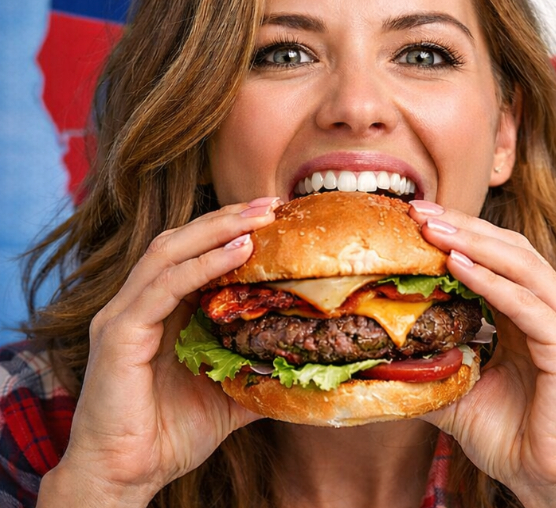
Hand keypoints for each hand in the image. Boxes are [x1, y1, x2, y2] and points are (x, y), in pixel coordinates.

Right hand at [41, 198, 279, 506]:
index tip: (277, 216)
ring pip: (169, 253)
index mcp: (160, 312)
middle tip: (273, 203)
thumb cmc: (170, 435)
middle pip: (182, 241)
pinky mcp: (118, 336)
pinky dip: (201, 266)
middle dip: (228, 218)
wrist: (126, 475)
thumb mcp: (231, 394)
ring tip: (260, 217)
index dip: (232, 231)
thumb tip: (314, 362)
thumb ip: (263, 370)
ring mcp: (123, 317)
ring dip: (218, 230)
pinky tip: (237, 253)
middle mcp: (138, 305)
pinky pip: (162, 288)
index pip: (194, 254)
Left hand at [408, 201, 555, 507]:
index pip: (503, 259)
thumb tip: (380, 358)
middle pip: (513, 250)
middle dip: (464, 225)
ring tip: (431, 227)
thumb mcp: (464, 395)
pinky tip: (456, 264)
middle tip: (418, 210)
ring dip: (473, 241)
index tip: (417, 221)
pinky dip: (490, 281)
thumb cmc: (520, 443)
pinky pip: (525, 303)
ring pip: (522, 265)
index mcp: (543, 317)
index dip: (463, 235)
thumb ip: (433, 368)